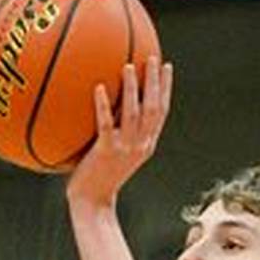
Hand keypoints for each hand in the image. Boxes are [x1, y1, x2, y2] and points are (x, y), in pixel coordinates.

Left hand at [66, 56, 172, 206]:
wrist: (93, 202)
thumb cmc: (98, 178)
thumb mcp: (115, 154)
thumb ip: (117, 132)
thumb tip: (106, 105)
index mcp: (146, 144)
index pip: (162, 112)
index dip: (165, 88)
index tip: (166, 66)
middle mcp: (141, 144)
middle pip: (154, 108)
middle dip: (155, 82)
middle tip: (152, 58)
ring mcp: (125, 148)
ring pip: (135, 113)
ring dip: (133, 88)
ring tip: (127, 66)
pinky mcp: (107, 151)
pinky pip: (106, 124)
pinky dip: (103, 105)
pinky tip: (97, 87)